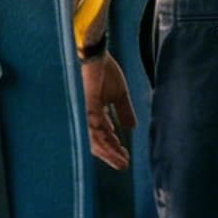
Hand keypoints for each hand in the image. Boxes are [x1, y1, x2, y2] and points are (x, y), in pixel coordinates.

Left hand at [83, 53, 135, 169]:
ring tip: (121, 162)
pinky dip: (104, 140)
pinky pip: (94, 129)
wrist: (95, 53)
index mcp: (93, 112)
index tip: (124, 158)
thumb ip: (123, 111)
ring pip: (95, 139)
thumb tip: (132, 128)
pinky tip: (114, 148)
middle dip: (110, 154)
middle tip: (122, 165)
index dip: (113, 148)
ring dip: (109, 152)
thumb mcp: (119, 94)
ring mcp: (85, 112)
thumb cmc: (103, 69)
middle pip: (96, 142)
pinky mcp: (87, 106)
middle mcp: (86, 115)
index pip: (102, 135)